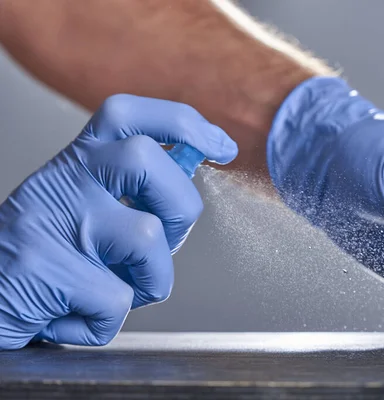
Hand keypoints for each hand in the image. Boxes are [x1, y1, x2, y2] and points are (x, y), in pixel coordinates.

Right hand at [0, 94, 236, 348]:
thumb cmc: (46, 258)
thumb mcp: (84, 209)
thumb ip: (132, 192)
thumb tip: (188, 178)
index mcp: (79, 162)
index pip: (130, 115)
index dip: (182, 123)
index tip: (221, 146)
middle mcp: (65, 180)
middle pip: (147, 160)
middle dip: (180, 207)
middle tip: (163, 242)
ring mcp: (50, 219)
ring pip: (144, 235)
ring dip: (148, 279)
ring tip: (113, 291)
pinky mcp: (38, 265)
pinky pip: (114, 300)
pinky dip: (103, 323)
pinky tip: (73, 317)